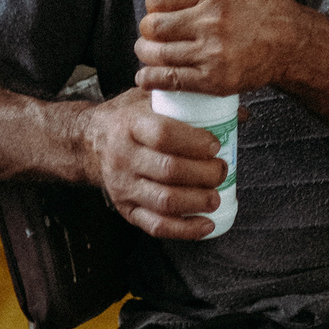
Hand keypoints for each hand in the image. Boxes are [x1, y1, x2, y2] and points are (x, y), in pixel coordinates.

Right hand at [77, 88, 227, 239]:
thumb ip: (189, 102)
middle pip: (168, 170)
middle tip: (222, 170)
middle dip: (203, 174)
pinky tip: (205, 225)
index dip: (193, 142)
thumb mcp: (150, 99)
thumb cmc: (129, 118)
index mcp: (131, 125)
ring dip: (197, 202)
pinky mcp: (125, 208)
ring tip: (216, 197)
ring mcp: (124, 185)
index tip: (215, 145)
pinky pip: (155, 225)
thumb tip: (238, 113)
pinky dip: (184, 229)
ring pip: (164, 200)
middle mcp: (124, 156)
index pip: (163, 135)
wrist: (90, 141)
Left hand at [132, 0, 318, 97]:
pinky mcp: (215, 78)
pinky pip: (170, 80)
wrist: (291, 41)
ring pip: (157, 53)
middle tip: (155, 32)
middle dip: (147, 30)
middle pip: (153, 26)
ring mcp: (214, 50)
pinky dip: (151, 79)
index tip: (160, 9)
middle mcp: (213, 16)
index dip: (152, 3)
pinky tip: (147, 77)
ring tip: (151, 51)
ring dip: (146, 53)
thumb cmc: (257, 1)